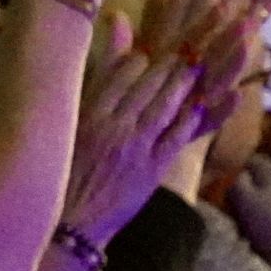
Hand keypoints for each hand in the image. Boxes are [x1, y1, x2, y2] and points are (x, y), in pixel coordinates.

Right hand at [61, 13, 203, 245]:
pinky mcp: (152, 168)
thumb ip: (87, 87)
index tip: (152, 49)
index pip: (118, 75)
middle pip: (147, 86)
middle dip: (171, 64)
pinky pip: (176, 137)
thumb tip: (90, 56)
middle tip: (190, 47)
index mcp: (86, 113)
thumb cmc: (61, 171)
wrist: (69, 223)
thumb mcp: (66, 126)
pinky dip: (195, 117)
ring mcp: (136, 147)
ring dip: (184, 84)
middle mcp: (113, 126)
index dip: (139, 59)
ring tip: (197, 65)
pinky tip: (209, 101)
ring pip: (164, 106)